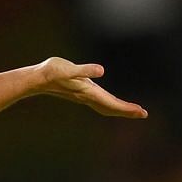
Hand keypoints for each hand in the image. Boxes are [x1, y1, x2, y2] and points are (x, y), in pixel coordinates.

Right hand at [33, 59, 147, 117]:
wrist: (38, 79)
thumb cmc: (52, 71)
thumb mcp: (69, 68)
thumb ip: (85, 70)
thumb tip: (101, 71)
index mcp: (89, 92)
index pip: (112, 103)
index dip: (127, 108)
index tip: (141, 112)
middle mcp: (88, 96)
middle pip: (111, 108)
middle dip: (127, 111)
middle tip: (144, 114)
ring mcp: (84, 96)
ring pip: (106, 106)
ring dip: (119, 109)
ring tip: (133, 111)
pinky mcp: (81, 92)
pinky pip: (100, 102)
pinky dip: (110, 104)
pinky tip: (112, 103)